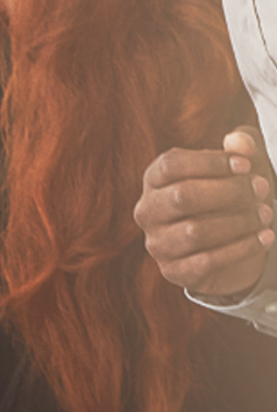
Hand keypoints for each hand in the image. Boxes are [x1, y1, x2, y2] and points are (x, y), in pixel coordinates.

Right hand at [134, 126, 274, 296]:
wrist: (219, 246)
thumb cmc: (224, 197)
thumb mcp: (233, 169)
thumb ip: (239, 148)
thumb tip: (240, 141)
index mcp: (153, 180)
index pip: (172, 165)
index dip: (210, 162)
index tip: (245, 164)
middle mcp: (147, 210)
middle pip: (183, 196)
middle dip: (229, 192)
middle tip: (262, 188)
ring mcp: (157, 242)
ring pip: (196, 232)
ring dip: (239, 222)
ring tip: (267, 213)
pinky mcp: (173, 270)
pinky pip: (208, 261)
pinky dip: (243, 248)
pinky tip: (266, 236)